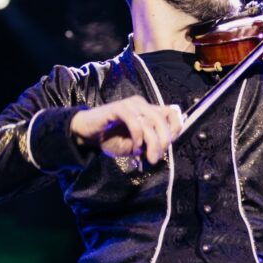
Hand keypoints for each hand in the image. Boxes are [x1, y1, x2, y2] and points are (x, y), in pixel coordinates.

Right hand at [68, 96, 182, 163]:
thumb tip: (160, 148)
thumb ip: (148, 145)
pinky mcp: (118, 108)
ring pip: (150, 121)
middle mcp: (142, 105)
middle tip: (156, 158)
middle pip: (163, 119)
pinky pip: (134, 121)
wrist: (87, 134)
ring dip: (152, 142)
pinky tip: (135, 146)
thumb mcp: (134, 146)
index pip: (172, 112)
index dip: (175, 128)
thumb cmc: (110, 139)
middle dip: (163, 141)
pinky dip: (137, 136)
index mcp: (148, 111)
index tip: (169, 144)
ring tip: (148, 157)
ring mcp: (130, 105)